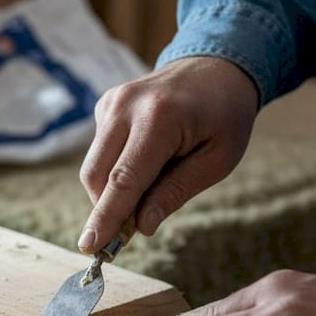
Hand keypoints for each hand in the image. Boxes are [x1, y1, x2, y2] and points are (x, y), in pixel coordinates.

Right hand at [78, 56, 258, 253]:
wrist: (217, 67)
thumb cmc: (224, 117)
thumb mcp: (217, 161)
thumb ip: (176, 193)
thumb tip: (140, 227)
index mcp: (160, 119)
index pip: (124, 179)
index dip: (106, 218)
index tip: (90, 247)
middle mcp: (126, 106)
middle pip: (98, 175)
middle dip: (106, 210)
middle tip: (127, 234)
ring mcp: (112, 102)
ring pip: (93, 166)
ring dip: (112, 190)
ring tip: (153, 185)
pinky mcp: (105, 104)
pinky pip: (100, 151)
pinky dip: (116, 169)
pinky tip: (147, 159)